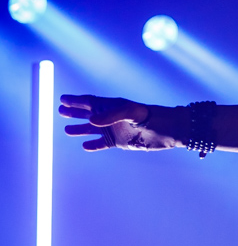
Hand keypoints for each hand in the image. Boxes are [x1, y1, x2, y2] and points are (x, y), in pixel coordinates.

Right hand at [60, 95, 181, 150]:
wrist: (168, 130)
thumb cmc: (151, 116)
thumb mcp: (130, 112)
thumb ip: (111, 116)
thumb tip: (91, 121)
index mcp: (112, 106)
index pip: (90, 102)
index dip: (75, 101)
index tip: (62, 99)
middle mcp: (111, 117)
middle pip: (88, 114)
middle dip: (74, 113)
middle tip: (60, 111)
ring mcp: (115, 130)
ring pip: (93, 129)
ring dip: (80, 129)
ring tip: (67, 130)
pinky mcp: (120, 142)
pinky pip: (103, 143)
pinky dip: (93, 145)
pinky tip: (85, 146)